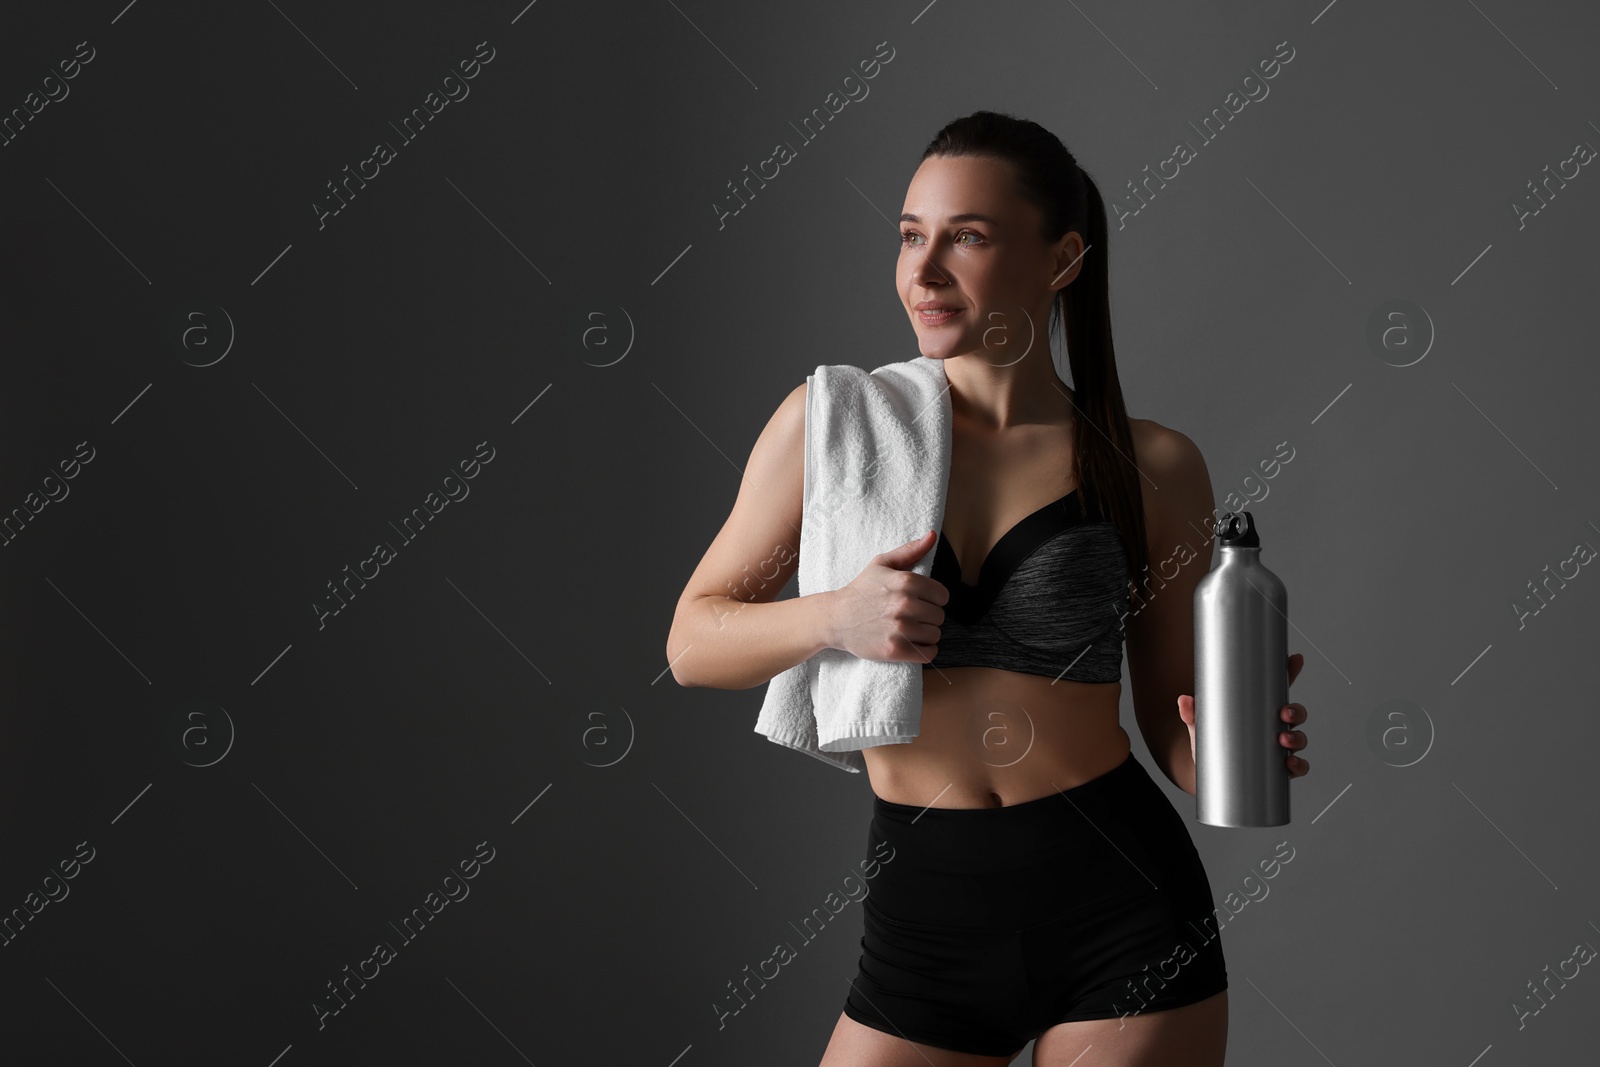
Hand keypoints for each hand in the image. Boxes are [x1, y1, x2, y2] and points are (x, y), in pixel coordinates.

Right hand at [823, 530, 949, 663]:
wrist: (835, 618)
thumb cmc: (861, 591)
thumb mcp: (882, 564)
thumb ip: (910, 550)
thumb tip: (932, 535)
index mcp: (905, 581)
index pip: (942, 596)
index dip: (932, 600)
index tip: (919, 602)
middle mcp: (904, 604)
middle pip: (939, 616)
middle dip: (928, 617)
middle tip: (910, 616)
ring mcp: (900, 628)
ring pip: (935, 635)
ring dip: (926, 635)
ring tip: (909, 630)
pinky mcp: (895, 650)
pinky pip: (929, 653)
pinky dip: (925, 651)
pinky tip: (912, 644)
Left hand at [1177, 653, 1309, 778]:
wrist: (1208, 772)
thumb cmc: (1210, 742)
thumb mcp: (1200, 725)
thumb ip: (1192, 713)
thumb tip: (1184, 700)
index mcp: (1258, 710)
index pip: (1277, 689)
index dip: (1289, 673)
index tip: (1295, 660)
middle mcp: (1272, 726)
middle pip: (1295, 713)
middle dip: (1295, 711)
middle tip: (1284, 713)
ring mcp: (1277, 747)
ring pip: (1298, 739)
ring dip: (1297, 738)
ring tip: (1283, 739)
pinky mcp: (1277, 768)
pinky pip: (1297, 767)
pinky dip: (1299, 765)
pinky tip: (1291, 763)